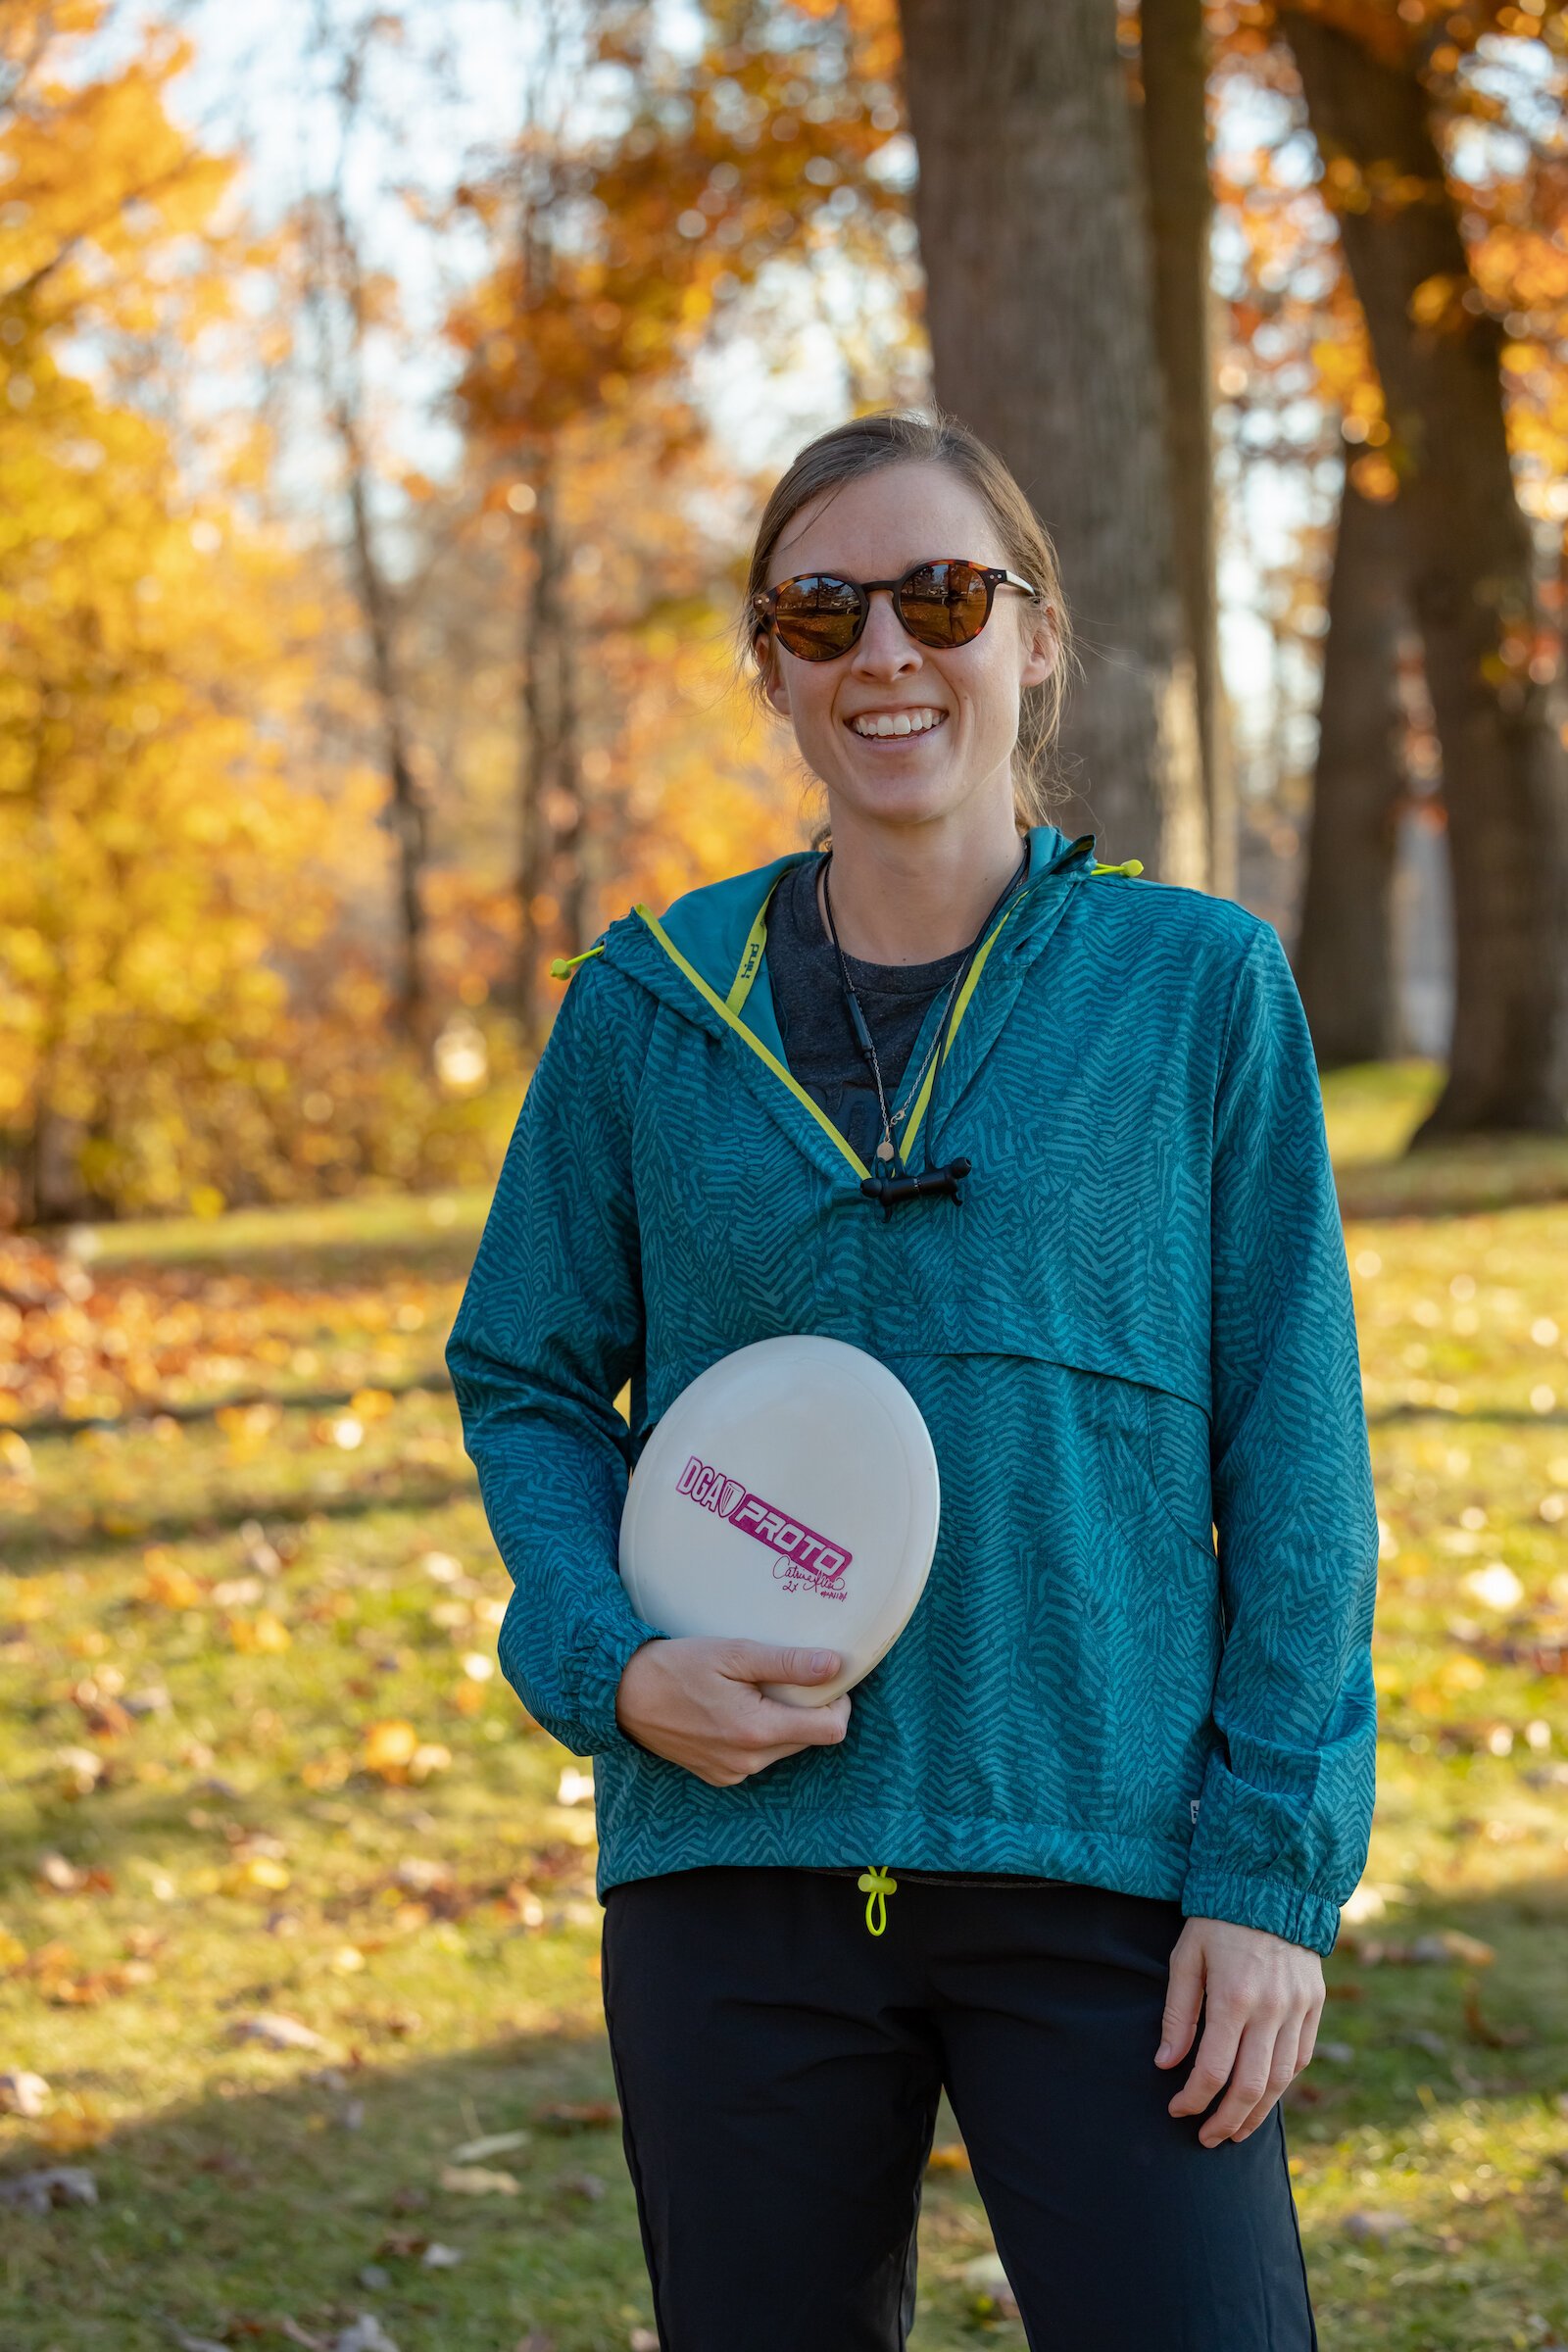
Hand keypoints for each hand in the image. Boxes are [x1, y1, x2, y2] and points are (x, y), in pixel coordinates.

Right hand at [615, 1637, 849, 1787]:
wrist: (623, 1695)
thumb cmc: (678, 1666)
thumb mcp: (734, 1653)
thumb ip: (787, 1662)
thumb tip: (835, 1664)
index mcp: (757, 1731)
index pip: (832, 1730)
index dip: (838, 1702)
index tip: (824, 1677)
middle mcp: (749, 1762)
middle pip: (811, 1739)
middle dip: (808, 1708)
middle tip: (783, 1675)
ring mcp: (733, 1773)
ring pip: (785, 1748)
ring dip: (782, 1721)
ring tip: (753, 1690)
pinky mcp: (719, 1777)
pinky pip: (759, 1758)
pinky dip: (759, 1734)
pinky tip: (733, 1709)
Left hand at [1156, 1916, 1323, 2146]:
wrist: (1272, 1884)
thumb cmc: (1217, 1919)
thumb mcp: (1186, 1957)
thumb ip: (1178, 2013)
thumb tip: (1165, 2063)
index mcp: (1234, 1996)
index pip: (1213, 2069)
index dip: (1193, 2099)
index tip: (1177, 2110)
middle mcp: (1271, 2009)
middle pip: (1251, 2086)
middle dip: (1226, 2120)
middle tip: (1206, 2139)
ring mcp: (1299, 2009)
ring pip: (1281, 2080)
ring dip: (1257, 2113)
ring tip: (1235, 2131)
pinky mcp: (1315, 2005)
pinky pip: (1301, 2057)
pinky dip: (1283, 2083)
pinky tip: (1264, 2096)